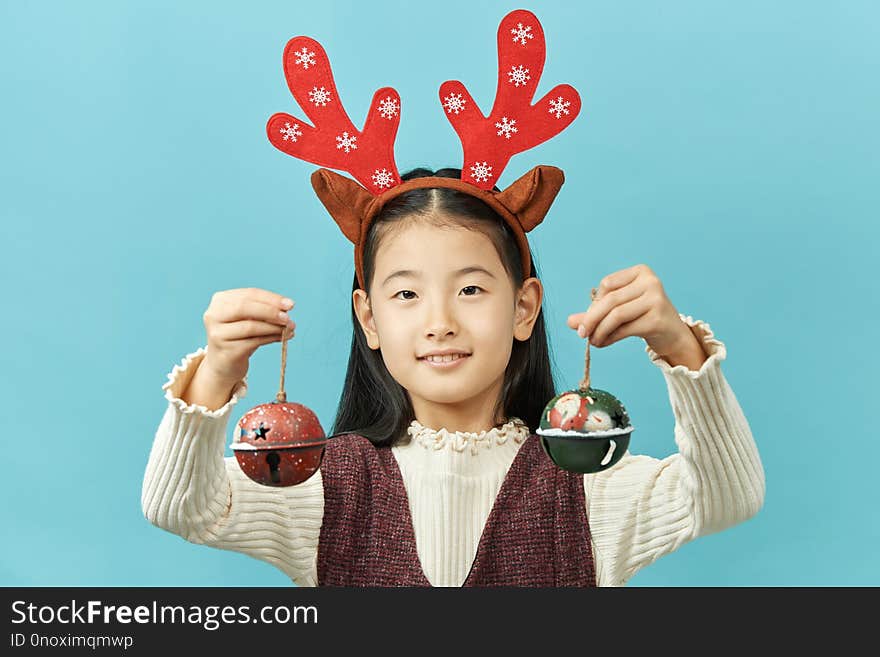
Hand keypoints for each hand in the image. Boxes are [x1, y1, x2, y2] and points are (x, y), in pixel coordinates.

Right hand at [201, 287, 295, 383]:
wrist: (224, 362)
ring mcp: (218, 334)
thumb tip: (285, 310)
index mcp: (220, 301)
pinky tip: (282, 338)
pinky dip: (271, 338)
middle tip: (288, 318)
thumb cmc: (239, 335)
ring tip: (290, 329)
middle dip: (271, 311)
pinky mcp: (226, 351)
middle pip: (246, 308)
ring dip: (274, 327)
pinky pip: (253, 342)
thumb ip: (263, 311)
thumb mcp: (248, 318)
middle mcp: (214, 315)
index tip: (290, 304)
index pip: (249, 294)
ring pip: (251, 326)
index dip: (271, 298)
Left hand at [565, 264, 698, 359]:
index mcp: (641, 272)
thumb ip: (594, 313)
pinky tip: (603, 343)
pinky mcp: (657, 319)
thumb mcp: (619, 310)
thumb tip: (569, 322)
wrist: (673, 334)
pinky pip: (625, 328)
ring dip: (599, 330)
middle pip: (610, 300)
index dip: (594, 302)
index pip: (607, 284)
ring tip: (592, 341)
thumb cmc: (644, 317)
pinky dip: (610, 337)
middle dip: (591, 319)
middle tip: (581, 334)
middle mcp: (651, 282)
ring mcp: (656, 299)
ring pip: (616, 315)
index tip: (589, 318)